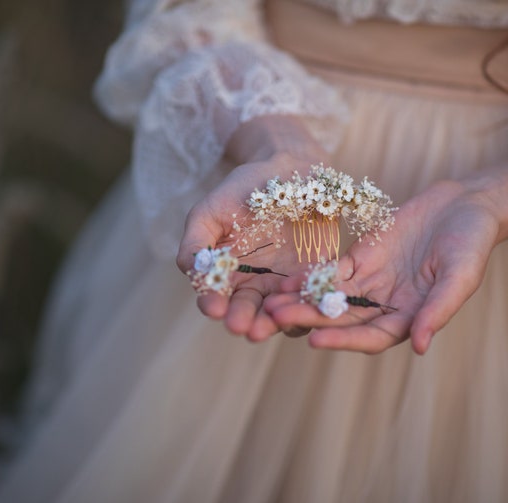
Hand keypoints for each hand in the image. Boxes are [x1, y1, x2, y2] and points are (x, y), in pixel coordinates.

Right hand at [177, 117, 328, 340]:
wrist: (289, 170)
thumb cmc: (244, 189)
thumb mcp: (211, 210)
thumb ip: (196, 241)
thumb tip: (190, 271)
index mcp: (226, 273)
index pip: (216, 296)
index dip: (213, 303)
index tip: (214, 307)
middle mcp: (255, 285)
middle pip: (247, 311)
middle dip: (243, 320)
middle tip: (241, 326)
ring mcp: (286, 283)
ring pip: (279, 312)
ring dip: (273, 322)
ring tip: (267, 327)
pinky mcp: (316, 276)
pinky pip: (312, 295)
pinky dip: (307, 303)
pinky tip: (303, 307)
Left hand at [265, 179, 499, 353]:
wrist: (465, 206)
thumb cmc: (471, 244)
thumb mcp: (461, 276)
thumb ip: (439, 310)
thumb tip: (420, 346)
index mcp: (410, 319)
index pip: (371, 337)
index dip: (343, 340)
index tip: (315, 340)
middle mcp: (386, 308)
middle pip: (343, 320)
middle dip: (309, 319)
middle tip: (275, 318)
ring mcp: (371, 284)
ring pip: (331, 298)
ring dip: (301, 302)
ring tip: (270, 303)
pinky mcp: (361, 260)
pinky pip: (331, 272)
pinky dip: (309, 277)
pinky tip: (285, 281)